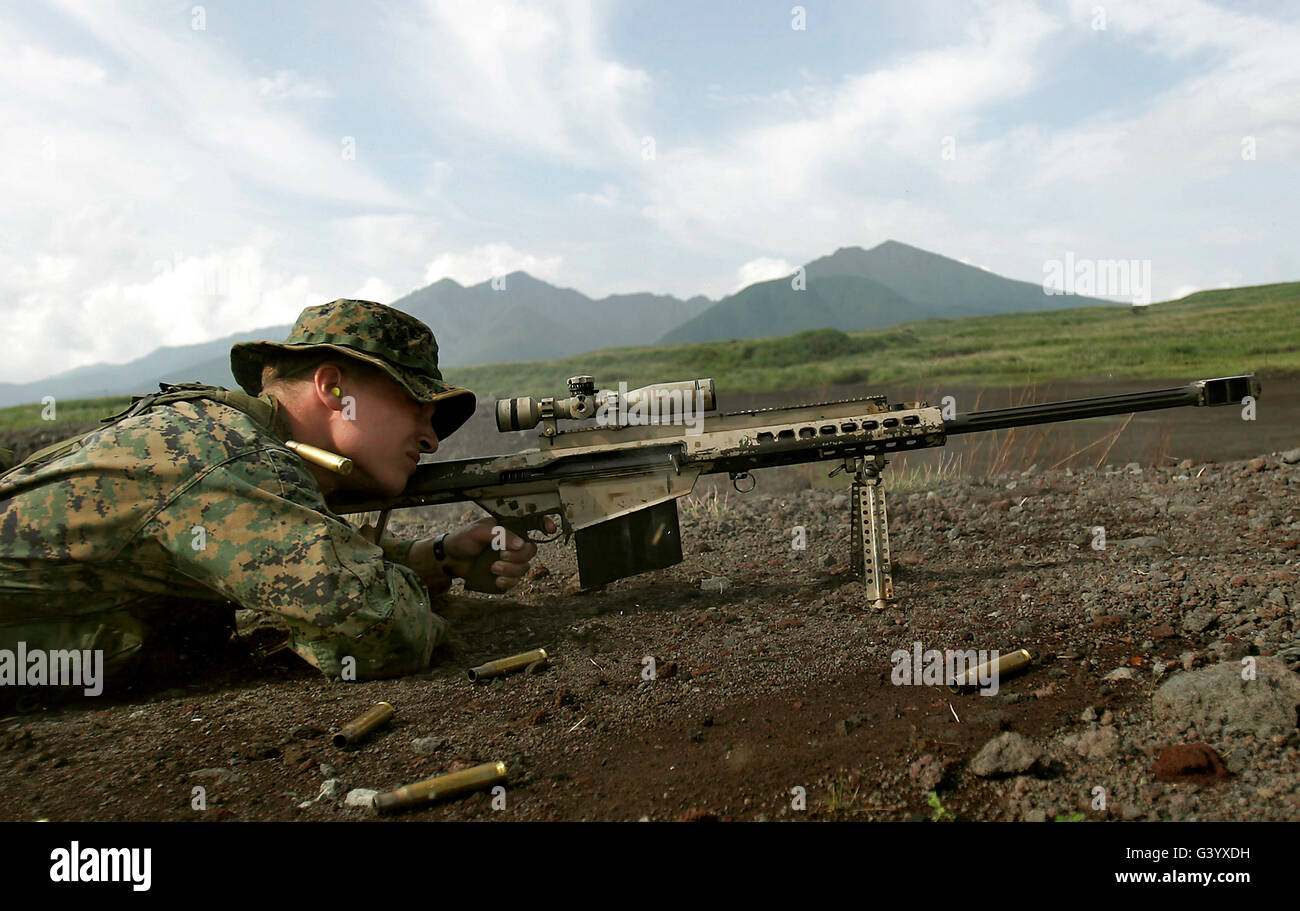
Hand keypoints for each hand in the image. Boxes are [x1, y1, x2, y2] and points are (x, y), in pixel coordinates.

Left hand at [441, 516, 555, 592]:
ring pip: (525, 567)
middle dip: (518, 556)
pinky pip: (516, 581)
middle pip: (531, 550)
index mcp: (509, 528)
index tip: (550, 529)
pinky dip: (507, 582)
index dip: (545, 524)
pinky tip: (496, 579)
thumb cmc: (463, 539)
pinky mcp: (505, 575)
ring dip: (510, 570)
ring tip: (493, 568)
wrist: (450, 559)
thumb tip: (520, 544)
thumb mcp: (479, 531)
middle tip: (501, 556)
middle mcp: (512, 544)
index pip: (532, 524)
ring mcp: (510, 560)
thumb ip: (500, 534)